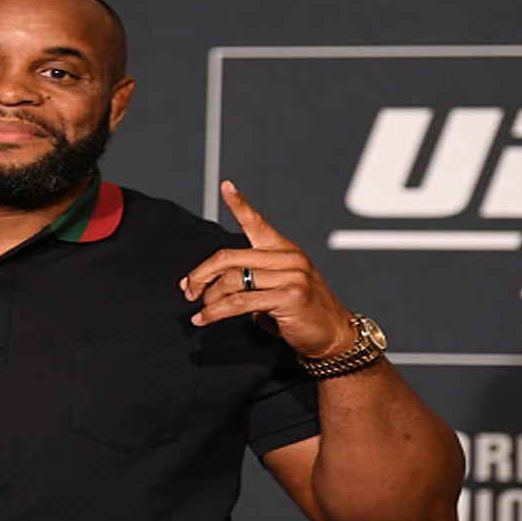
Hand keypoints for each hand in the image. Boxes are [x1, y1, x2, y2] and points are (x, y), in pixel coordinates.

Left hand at [179, 181, 354, 358]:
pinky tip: (205, 319)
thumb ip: (249, 279)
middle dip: (201, 274)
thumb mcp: (277, 286)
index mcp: (283, 249)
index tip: (225, 186)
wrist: (334, 334)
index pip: (256, 222)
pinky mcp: (289, 297)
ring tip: (200, 312)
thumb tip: (208, 286)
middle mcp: (288, 257)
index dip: (239, 203)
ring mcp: (291, 276)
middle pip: (228, 257)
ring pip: (231, 281)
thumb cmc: (301, 312)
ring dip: (209, 299)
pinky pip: (239, 303)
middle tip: (188, 290)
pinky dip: (216, 312)